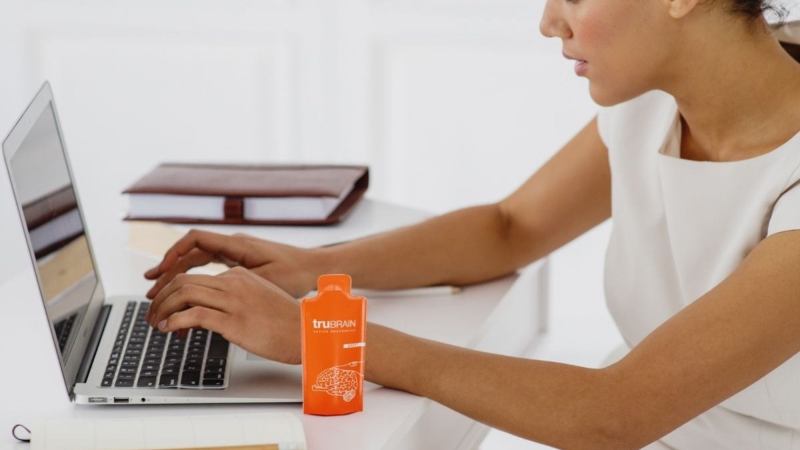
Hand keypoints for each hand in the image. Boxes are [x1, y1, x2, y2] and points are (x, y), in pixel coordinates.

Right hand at [144, 229, 322, 299]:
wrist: (315, 269)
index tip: (160, 272)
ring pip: (198, 261)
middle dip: (169, 269)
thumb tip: (208, 287)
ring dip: (178, 274)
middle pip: (191, 253)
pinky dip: (194, 277)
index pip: (195, 240)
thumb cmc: (295, 273)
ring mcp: (236, 253)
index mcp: (237, 245)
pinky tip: (185, 292)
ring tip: (160, 291)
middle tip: (151, 288)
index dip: (173, 254)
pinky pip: (208, 267)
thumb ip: (237, 281)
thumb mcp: (265, 280)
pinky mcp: (240, 263)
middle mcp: (233, 245)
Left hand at [146, 266, 301, 364]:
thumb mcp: (258, 300)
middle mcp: (234, 282)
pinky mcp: (233, 320)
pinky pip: (193, 315)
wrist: (305, 333)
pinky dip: (174, 321)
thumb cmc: (285, 322)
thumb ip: (233, 299)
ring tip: (156, 323)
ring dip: (162, 309)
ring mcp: (233, 300)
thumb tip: (205, 312)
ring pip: (183, 293)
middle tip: (152, 314)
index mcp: (240, 275)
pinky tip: (169, 329)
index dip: (175, 292)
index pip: (197, 277)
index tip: (167, 308)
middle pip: (183, 280)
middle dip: (161, 297)